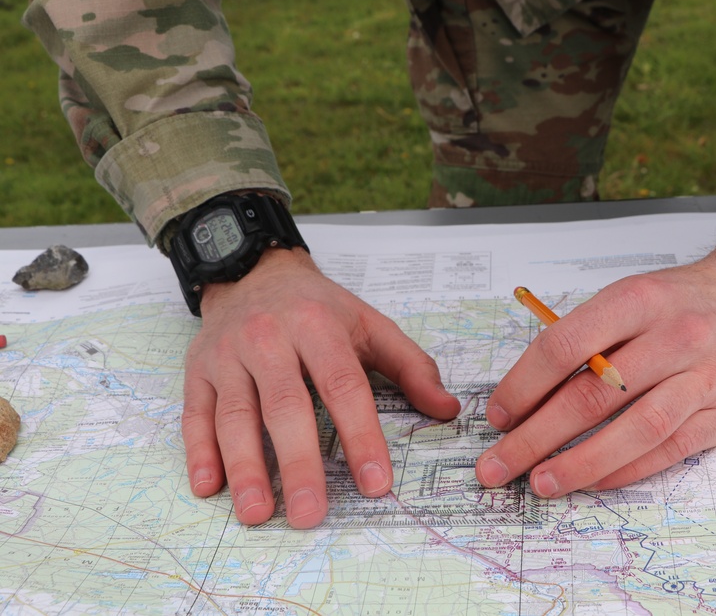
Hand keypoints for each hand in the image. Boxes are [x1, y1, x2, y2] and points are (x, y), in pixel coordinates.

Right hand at [180, 247, 459, 527]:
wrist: (254, 273)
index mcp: (318, 327)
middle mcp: (269, 338)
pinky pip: (195, 415)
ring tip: (258, 513)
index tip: (375, 483)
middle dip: (298, 463)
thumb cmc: (318, 309)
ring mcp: (228, 356)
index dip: (361, 435)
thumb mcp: (370, 325)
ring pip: (236, 415)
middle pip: (285, 406)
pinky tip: (209, 489)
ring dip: (245, 467)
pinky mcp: (197, 371)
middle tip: (311, 514)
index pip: (342, 385)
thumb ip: (411, 366)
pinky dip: (200, 452)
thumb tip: (447, 409)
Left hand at [475, 236, 715, 495]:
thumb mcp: (631, 297)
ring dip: (579, 463)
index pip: (565, 346)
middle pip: (592, 395)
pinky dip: (623, 470)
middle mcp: (675, 336)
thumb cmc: (681, 303)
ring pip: (633, 430)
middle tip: (498, 465)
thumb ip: (586, 338)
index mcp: (638, 300)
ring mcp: (704, 378)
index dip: (523, 386)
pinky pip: (667, 450)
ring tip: (540, 482)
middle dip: (535, 437)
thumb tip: (528, 396)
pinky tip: (591, 480)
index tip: (498, 416)